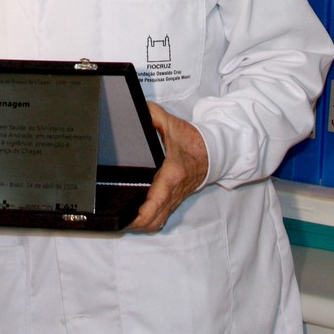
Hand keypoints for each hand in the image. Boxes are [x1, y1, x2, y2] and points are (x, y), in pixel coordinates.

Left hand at [129, 101, 208, 231]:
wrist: (215, 151)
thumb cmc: (193, 140)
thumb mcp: (171, 123)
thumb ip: (151, 114)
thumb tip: (136, 109)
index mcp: (172, 173)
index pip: (157, 198)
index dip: (144, 212)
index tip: (131, 217)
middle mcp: (174, 190)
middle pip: (155, 218)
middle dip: (137, 223)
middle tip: (118, 220)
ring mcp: (176, 198)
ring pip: (159, 221)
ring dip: (143, 225)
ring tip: (125, 221)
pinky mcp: (176, 199)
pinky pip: (162, 216)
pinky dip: (151, 220)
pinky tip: (138, 217)